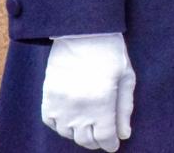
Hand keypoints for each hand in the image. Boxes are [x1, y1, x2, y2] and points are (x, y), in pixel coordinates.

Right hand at [41, 33, 134, 150]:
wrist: (83, 32)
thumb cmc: (111, 52)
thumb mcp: (126, 78)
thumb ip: (125, 108)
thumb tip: (124, 134)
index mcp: (102, 102)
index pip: (105, 137)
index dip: (110, 144)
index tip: (114, 146)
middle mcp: (79, 107)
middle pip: (86, 139)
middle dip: (96, 142)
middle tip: (103, 137)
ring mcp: (60, 103)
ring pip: (68, 134)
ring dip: (79, 135)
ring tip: (89, 129)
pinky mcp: (48, 97)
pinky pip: (51, 122)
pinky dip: (61, 127)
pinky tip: (71, 121)